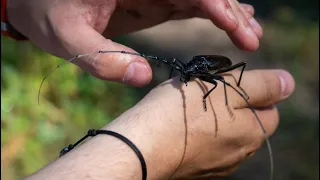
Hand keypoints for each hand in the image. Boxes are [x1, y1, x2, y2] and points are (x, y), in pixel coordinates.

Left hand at [8, 0, 261, 86]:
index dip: (217, 5)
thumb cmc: (48, 14)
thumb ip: (102, 58)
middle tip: (252, 38)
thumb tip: (144, 78)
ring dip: (227, 12)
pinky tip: (229, 25)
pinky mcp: (154, 1)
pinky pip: (190, 4)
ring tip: (249, 33)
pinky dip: (212, 14)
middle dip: (230, 11)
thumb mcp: (67, 38)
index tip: (238, 28)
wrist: (37, 4)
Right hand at [26, 69, 294, 179]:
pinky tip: (179, 126)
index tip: (227, 85)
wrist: (141, 146)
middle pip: (245, 124)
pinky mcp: (195, 170)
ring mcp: (216, 166)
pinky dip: (198, 134)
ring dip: (213, 120)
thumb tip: (289, 84)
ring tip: (188, 109)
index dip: (252, 93)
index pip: (268, 110)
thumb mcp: (225, 87)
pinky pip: (204, 147)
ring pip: (223, 135)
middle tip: (205, 93)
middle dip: (232, 106)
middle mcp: (238, 154)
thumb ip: (262, 86)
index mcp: (251, 134)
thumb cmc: (182, 111)